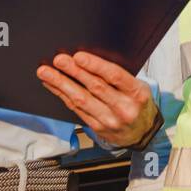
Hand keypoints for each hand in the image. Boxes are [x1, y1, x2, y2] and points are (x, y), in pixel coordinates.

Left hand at [37, 51, 157, 147]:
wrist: (143, 133)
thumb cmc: (138, 104)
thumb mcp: (138, 87)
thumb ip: (119, 77)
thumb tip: (88, 60)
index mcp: (137, 93)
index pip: (115, 76)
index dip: (95, 66)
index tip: (78, 56)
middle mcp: (124, 108)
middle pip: (95, 87)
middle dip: (74, 72)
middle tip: (59, 60)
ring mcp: (110, 120)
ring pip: (82, 100)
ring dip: (62, 84)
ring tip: (47, 73)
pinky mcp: (97, 128)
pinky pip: (76, 110)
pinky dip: (63, 96)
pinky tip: (53, 86)